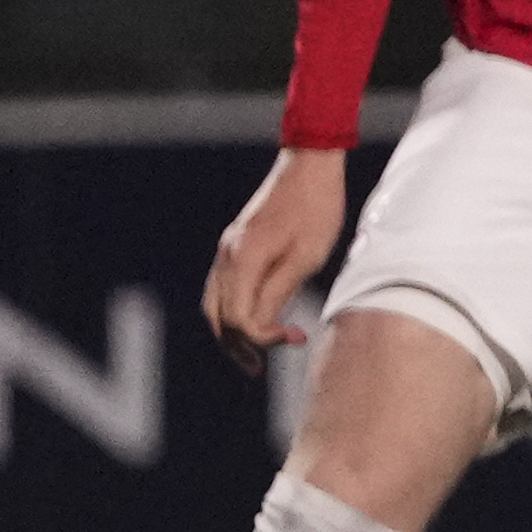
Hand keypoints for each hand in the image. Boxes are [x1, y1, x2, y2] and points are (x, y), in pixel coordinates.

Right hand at [208, 150, 349, 369]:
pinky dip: (231, 312)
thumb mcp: (308, 256)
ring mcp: (227, 250)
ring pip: (214, 305)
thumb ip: (280, 293)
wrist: (309, 163)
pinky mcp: (235, 245)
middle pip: (218, 317)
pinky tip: (252, 322)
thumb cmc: (317, 207)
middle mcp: (227, 257)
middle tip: (262, 368)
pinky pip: (222, 289)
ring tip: (255, 356)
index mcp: (244, 260)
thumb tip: (261, 328)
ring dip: (231, 333)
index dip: (262, 339)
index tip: (295, 339)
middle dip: (238, 346)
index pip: (237, 318)